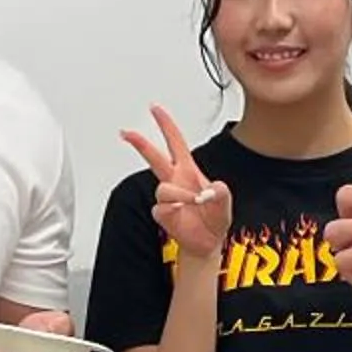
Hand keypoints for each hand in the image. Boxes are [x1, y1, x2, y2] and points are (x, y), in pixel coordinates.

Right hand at [122, 107, 229, 270]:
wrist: (207, 242)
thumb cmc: (214, 219)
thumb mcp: (225, 202)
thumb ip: (222, 192)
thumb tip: (212, 189)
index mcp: (188, 170)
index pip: (175, 142)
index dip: (166, 124)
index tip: (155, 109)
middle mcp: (175, 180)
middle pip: (154, 157)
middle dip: (140, 143)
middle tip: (126, 133)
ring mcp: (168, 197)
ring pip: (164, 188)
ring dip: (180, 194)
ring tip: (194, 202)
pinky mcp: (163, 214)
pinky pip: (162, 207)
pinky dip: (175, 209)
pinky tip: (183, 211)